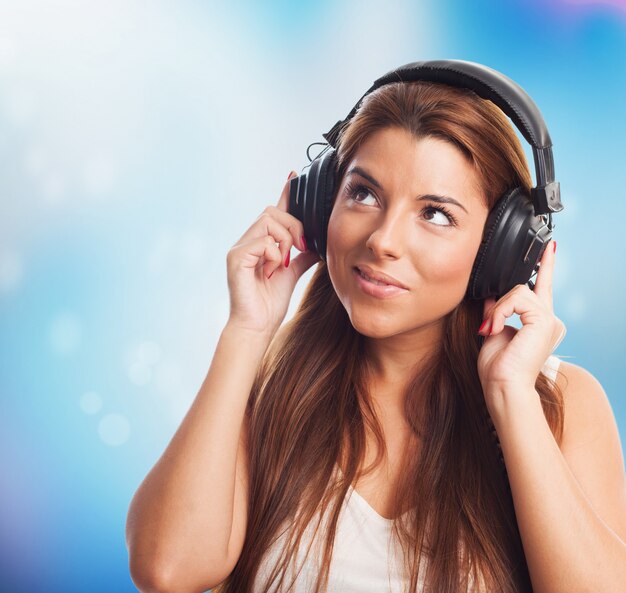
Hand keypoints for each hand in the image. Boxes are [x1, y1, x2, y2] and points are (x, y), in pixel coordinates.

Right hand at [226, 171, 320, 337]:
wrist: (257, 326)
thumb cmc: (269, 303)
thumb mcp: (293, 273)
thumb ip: (302, 255)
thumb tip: (316, 242)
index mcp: (261, 243)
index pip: (274, 212)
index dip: (285, 193)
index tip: (294, 175)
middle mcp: (247, 241)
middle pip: (273, 211)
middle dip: (293, 227)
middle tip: (299, 249)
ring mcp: (239, 247)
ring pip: (268, 221)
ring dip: (284, 241)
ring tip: (283, 263)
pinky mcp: (236, 257)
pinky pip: (263, 241)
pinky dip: (275, 255)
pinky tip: (272, 271)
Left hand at [476, 240, 565, 411]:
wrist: (503, 386)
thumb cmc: (497, 369)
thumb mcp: (493, 332)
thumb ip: (496, 312)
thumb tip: (490, 295)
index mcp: (540, 324)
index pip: (543, 288)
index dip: (545, 266)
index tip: (549, 248)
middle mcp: (550, 320)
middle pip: (526, 287)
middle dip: (503, 302)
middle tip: (492, 326)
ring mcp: (549, 319)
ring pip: (517, 291)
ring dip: (497, 310)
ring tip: (491, 330)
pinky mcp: (544, 319)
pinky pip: (515, 298)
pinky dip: (500, 312)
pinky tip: (495, 329)